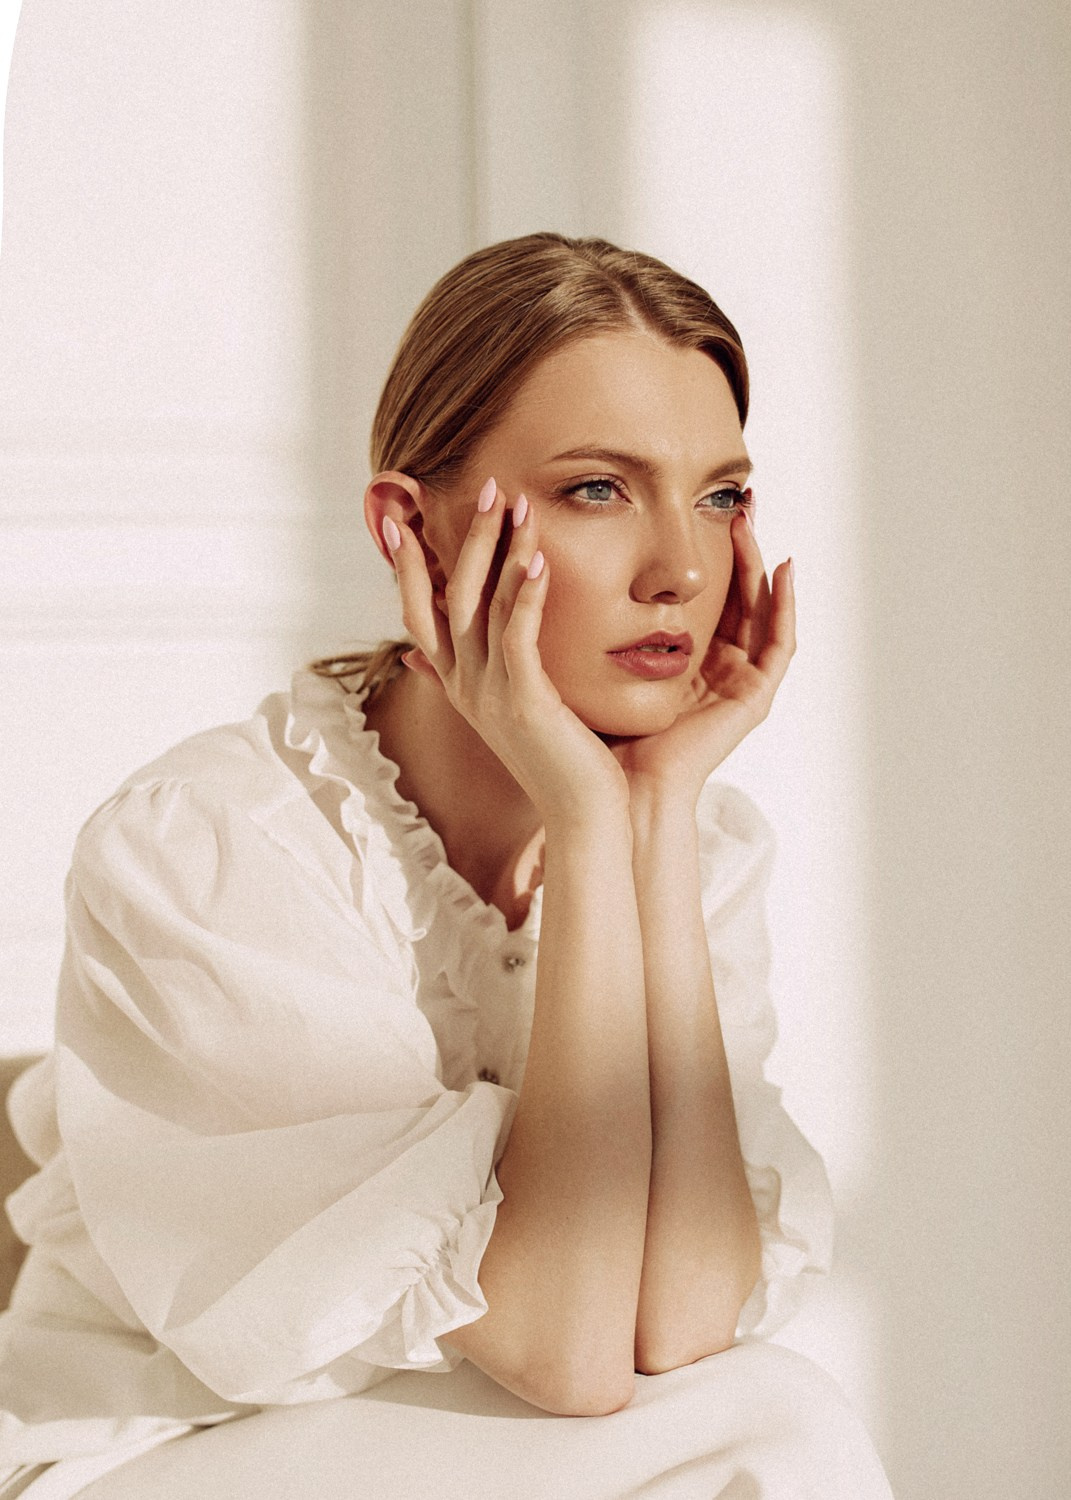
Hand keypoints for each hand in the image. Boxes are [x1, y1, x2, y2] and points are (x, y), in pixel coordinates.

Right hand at [386, 479, 628, 825]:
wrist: (583, 814)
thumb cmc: (561, 759)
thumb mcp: (516, 710)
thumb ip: (491, 671)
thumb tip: (448, 657)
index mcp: (460, 685)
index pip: (420, 613)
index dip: (407, 566)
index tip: (397, 519)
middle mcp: (465, 686)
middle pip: (448, 597)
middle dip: (461, 539)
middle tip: (483, 487)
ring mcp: (491, 694)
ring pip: (482, 607)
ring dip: (499, 550)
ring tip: (516, 503)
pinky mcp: (525, 701)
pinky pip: (518, 636)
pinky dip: (524, 594)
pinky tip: (537, 558)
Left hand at [606, 510, 795, 804]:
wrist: (618, 792)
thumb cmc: (597, 736)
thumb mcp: (590, 666)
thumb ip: (581, 623)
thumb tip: (541, 572)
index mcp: (683, 663)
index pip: (702, 595)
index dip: (702, 553)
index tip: (692, 509)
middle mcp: (716, 671)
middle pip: (736, 595)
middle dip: (736, 547)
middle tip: (731, 499)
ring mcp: (739, 685)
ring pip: (761, 609)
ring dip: (759, 561)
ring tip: (749, 518)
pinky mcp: (754, 699)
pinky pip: (781, 643)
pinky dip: (786, 604)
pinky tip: (784, 566)